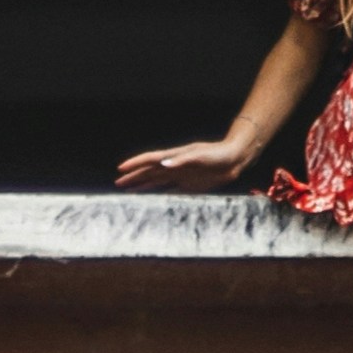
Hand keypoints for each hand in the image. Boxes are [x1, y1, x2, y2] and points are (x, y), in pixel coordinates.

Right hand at [114, 135, 255, 187]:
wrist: (235, 159)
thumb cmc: (218, 154)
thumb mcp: (200, 155)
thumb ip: (182, 160)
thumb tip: (163, 163)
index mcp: (175, 156)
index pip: (151, 159)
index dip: (136, 164)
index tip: (121, 169)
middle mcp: (175, 165)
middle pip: (149, 171)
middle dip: (134, 176)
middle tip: (118, 183)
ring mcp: (182, 175)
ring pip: (157, 180)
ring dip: (143, 184)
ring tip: (129, 190)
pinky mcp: (190, 184)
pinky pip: (170, 190)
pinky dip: (159, 193)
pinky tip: (152, 198)